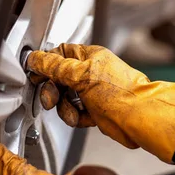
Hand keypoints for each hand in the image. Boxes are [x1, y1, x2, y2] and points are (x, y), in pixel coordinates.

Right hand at [27, 44, 174, 162]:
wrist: (140, 119)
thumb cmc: (120, 93)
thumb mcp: (80, 75)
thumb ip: (54, 67)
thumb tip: (35, 58)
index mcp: (89, 57)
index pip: (60, 54)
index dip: (46, 65)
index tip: (36, 76)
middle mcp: (91, 72)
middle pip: (60, 79)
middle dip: (53, 91)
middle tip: (50, 100)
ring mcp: (94, 92)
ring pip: (66, 98)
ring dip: (65, 108)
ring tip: (72, 114)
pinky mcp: (96, 111)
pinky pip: (76, 113)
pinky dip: (76, 118)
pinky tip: (83, 119)